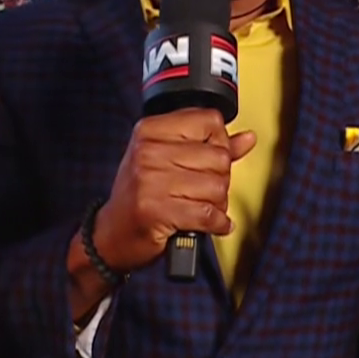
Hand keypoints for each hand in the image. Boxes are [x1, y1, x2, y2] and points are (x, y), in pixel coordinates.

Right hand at [91, 108, 257, 273]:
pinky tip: (210, 223)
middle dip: (221, 177)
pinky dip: (217, 223)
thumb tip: (247, 138)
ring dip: (218, 203)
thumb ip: (208, 147)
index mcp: (149, 131)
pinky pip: (208, 214)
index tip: (209, 158)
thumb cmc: (138, 197)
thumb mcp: (166, 160)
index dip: (219, 142)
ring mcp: (150, 182)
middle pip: (218, 155)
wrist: (111, 236)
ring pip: (217, 185)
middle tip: (205, 188)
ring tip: (203, 206)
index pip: (209, 121)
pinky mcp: (157, 211)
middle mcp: (148, 152)